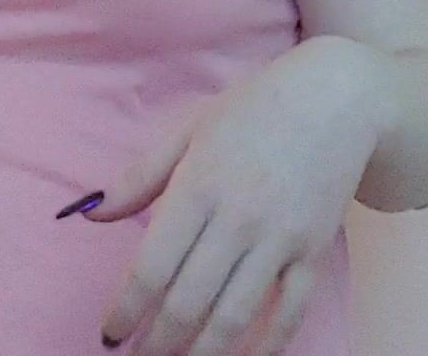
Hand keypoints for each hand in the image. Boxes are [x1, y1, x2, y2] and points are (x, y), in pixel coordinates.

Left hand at [70, 36, 389, 355]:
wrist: (337, 97)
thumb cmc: (255, 109)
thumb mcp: (189, 129)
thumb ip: (138, 176)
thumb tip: (90, 212)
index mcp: (198, 186)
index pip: (152, 267)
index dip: (126, 309)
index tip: (111, 333)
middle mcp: (237, 218)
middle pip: (187, 302)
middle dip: (157, 343)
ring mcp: (279, 239)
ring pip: (233, 317)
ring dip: (201, 354)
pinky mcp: (313, 251)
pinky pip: (289, 313)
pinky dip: (267, 346)